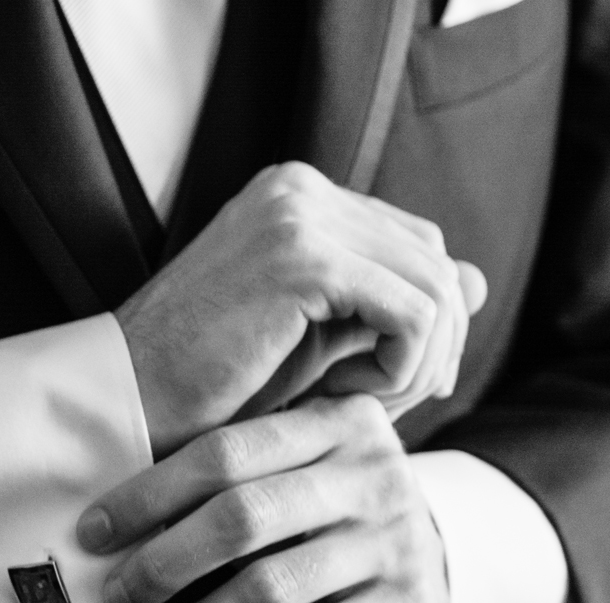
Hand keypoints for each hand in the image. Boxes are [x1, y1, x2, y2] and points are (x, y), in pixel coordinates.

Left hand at [78, 395, 448, 602]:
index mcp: (338, 423)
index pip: (225, 451)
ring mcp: (393, 542)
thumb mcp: (312, 466)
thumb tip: (118, 523)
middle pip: (242, 518)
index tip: (96, 532)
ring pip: (269, 589)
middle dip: (163, 564)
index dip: (149, 495)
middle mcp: (372, 475)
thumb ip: (241, 472)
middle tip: (121, 598)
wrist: (443, 566)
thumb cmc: (342, 515)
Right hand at [115, 161, 487, 454]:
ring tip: (362, 406)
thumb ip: (392, 307)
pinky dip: (401, 367)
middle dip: (435, 346)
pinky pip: (413, 313)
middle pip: (435, 261)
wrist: (127, 403)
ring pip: (436, 286)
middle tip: (390, 407)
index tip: (395, 387)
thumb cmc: (209, 388)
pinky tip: (348, 396)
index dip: (427, 324)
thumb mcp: (320, 343)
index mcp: (300, 197)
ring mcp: (301, 214)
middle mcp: (302, 189)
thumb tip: (481, 282)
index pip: (415, 245)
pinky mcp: (304, 258)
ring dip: (419, 363)